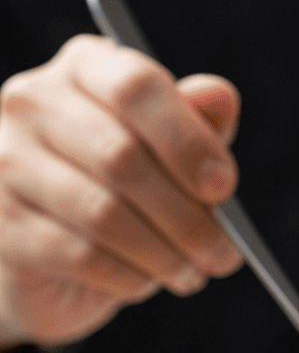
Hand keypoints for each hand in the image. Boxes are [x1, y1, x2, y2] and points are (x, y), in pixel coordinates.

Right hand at [0, 35, 242, 349]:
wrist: (51, 262)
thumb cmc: (119, 195)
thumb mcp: (164, 157)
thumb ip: (193, 127)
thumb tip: (221, 95)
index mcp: (83, 70)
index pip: (134, 85)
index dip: (186, 139)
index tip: (223, 187)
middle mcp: (33, 103)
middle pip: (122, 156)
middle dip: (187, 217)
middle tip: (222, 254)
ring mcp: (8, 163)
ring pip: (104, 213)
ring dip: (163, 255)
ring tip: (191, 274)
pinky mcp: (6, 227)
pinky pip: (83, 256)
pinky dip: (129, 277)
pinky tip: (145, 282)